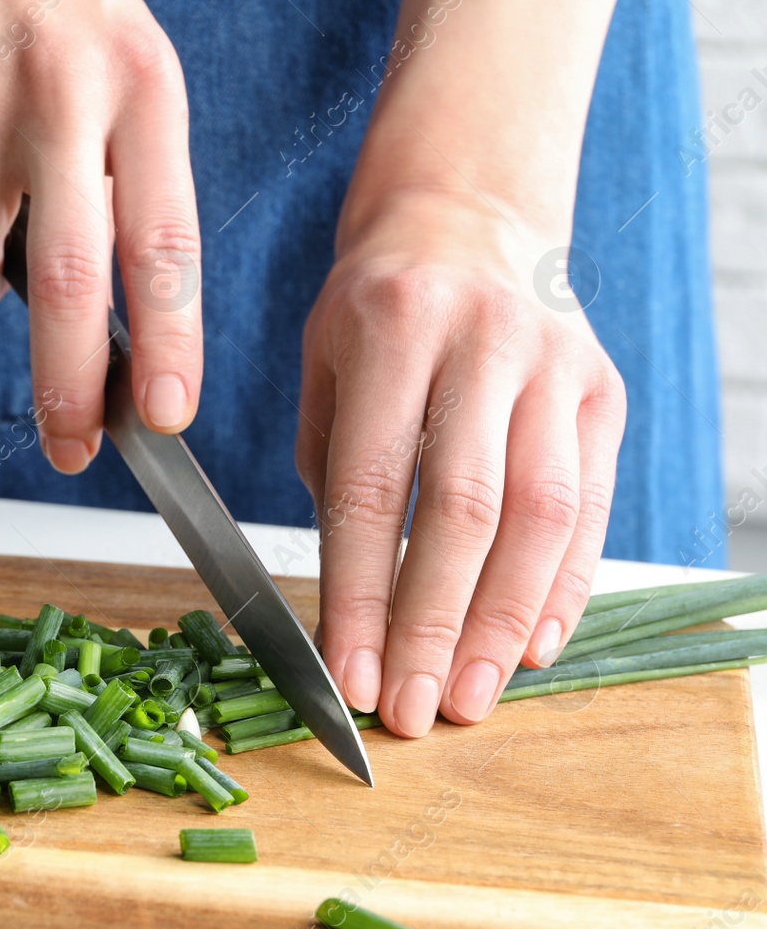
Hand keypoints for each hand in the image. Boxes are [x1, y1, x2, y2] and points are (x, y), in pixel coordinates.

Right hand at [0, 0, 202, 469]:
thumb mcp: (123, 58)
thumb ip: (127, 171)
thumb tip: (114, 306)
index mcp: (144, 84)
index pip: (166, 240)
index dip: (171, 340)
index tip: (169, 413)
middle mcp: (69, 98)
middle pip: (74, 279)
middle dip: (71, 385)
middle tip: (73, 446)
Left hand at [296, 192, 625, 735]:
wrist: (469, 218)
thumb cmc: (376, 308)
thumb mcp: (323, 363)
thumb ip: (336, 471)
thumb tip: (356, 603)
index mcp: (392, 329)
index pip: (371, 486)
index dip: (359, 592)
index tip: (347, 673)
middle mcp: (485, 344)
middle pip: (465, 509)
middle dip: (435, 624)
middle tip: (413, 710)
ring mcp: (557, 366)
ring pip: (542, 516)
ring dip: (503, 623)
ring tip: (471, 699)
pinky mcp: (604, 392)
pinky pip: (592, 507)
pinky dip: (564, 587)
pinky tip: (530, 647)